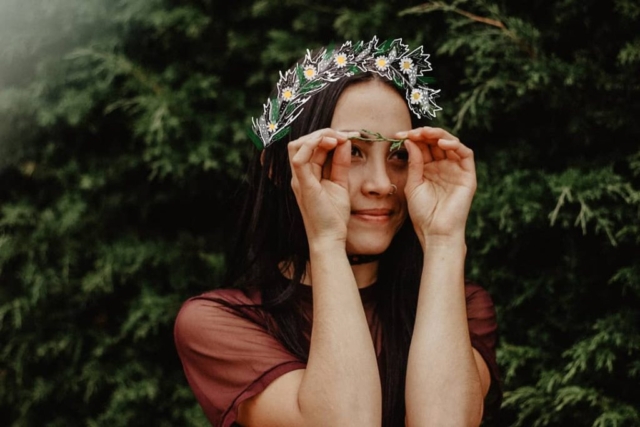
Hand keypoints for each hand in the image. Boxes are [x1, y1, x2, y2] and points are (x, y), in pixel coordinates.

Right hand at [288, 129, 354, 245]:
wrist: (330, 237)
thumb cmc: (334, 215)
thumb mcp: (341, 183)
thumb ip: (341, 163)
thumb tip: (345, 142)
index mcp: (307, 174)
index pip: (311, 146)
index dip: (328, 136)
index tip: (349, 136)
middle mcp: (299, 175)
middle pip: (301, 142)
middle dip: (323, 133)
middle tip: (345, 135)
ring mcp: (299, 180)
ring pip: (297, 145)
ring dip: (318, 136)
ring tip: (337, 138)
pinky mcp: (303, 185)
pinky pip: (299, 159)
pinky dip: (312, 145)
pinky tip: (330, 142)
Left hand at [396, 127, 476, 242]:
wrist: (435, 231)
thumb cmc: (422, 212)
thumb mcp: (413, 184)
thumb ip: (414, 162)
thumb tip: (410, 140)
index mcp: (428, 168)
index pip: (423, 146)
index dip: (412, 137)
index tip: (398, 135)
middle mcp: (443, 166)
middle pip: (436, 141)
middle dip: (424, 133)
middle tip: (412, 132)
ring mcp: (456, 169)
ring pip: (451, 143)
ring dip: (438, 134)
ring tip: (425, 133)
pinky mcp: (468, 175)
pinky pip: (465, 154)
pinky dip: (455, 145)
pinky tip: (442, 143)